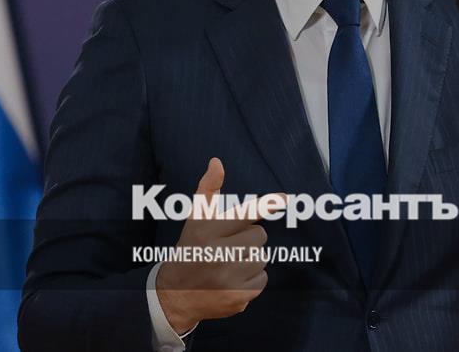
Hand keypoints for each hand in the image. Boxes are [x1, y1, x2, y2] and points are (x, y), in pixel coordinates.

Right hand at [156, 158, 283, 332]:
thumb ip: (208, 190)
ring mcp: (228, 278)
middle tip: (229, 246)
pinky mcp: (237, 297)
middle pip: (259, 236)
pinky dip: (252, 280)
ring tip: (229, 265)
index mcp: (207, 232)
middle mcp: (217, 254)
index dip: (267, 206)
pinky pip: (262, 279)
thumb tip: (217, 162)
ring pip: (262, 257)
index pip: (245, 215)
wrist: (174, 294)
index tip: (285, 199)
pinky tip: (232, 281)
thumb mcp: (195, 219)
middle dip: (248, 239)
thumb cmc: (190, 249)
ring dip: (251, 260)